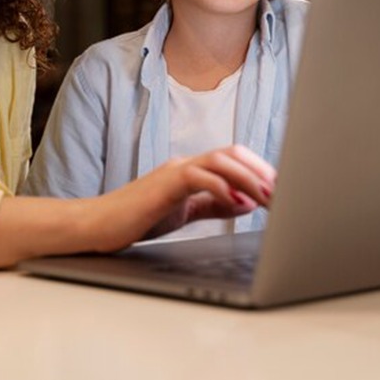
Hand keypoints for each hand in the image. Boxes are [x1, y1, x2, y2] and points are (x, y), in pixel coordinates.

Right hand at [90, 144, 275, 251]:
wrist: (96, 226)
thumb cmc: (135, 218)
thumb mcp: (183, 212)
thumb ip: (214, 205)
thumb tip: (247, 202)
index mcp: (190, 170)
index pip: (233, 158)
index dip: (260, 171)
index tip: (281, 190)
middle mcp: (184, 165)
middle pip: (232, 153)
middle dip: (261, 171)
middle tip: (283, 194)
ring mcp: (172, 172)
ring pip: (219, 161)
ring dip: (248, 178)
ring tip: (268, 196)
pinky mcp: (163, 185)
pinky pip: (197, 177)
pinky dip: (221, 188)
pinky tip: (237, 202)